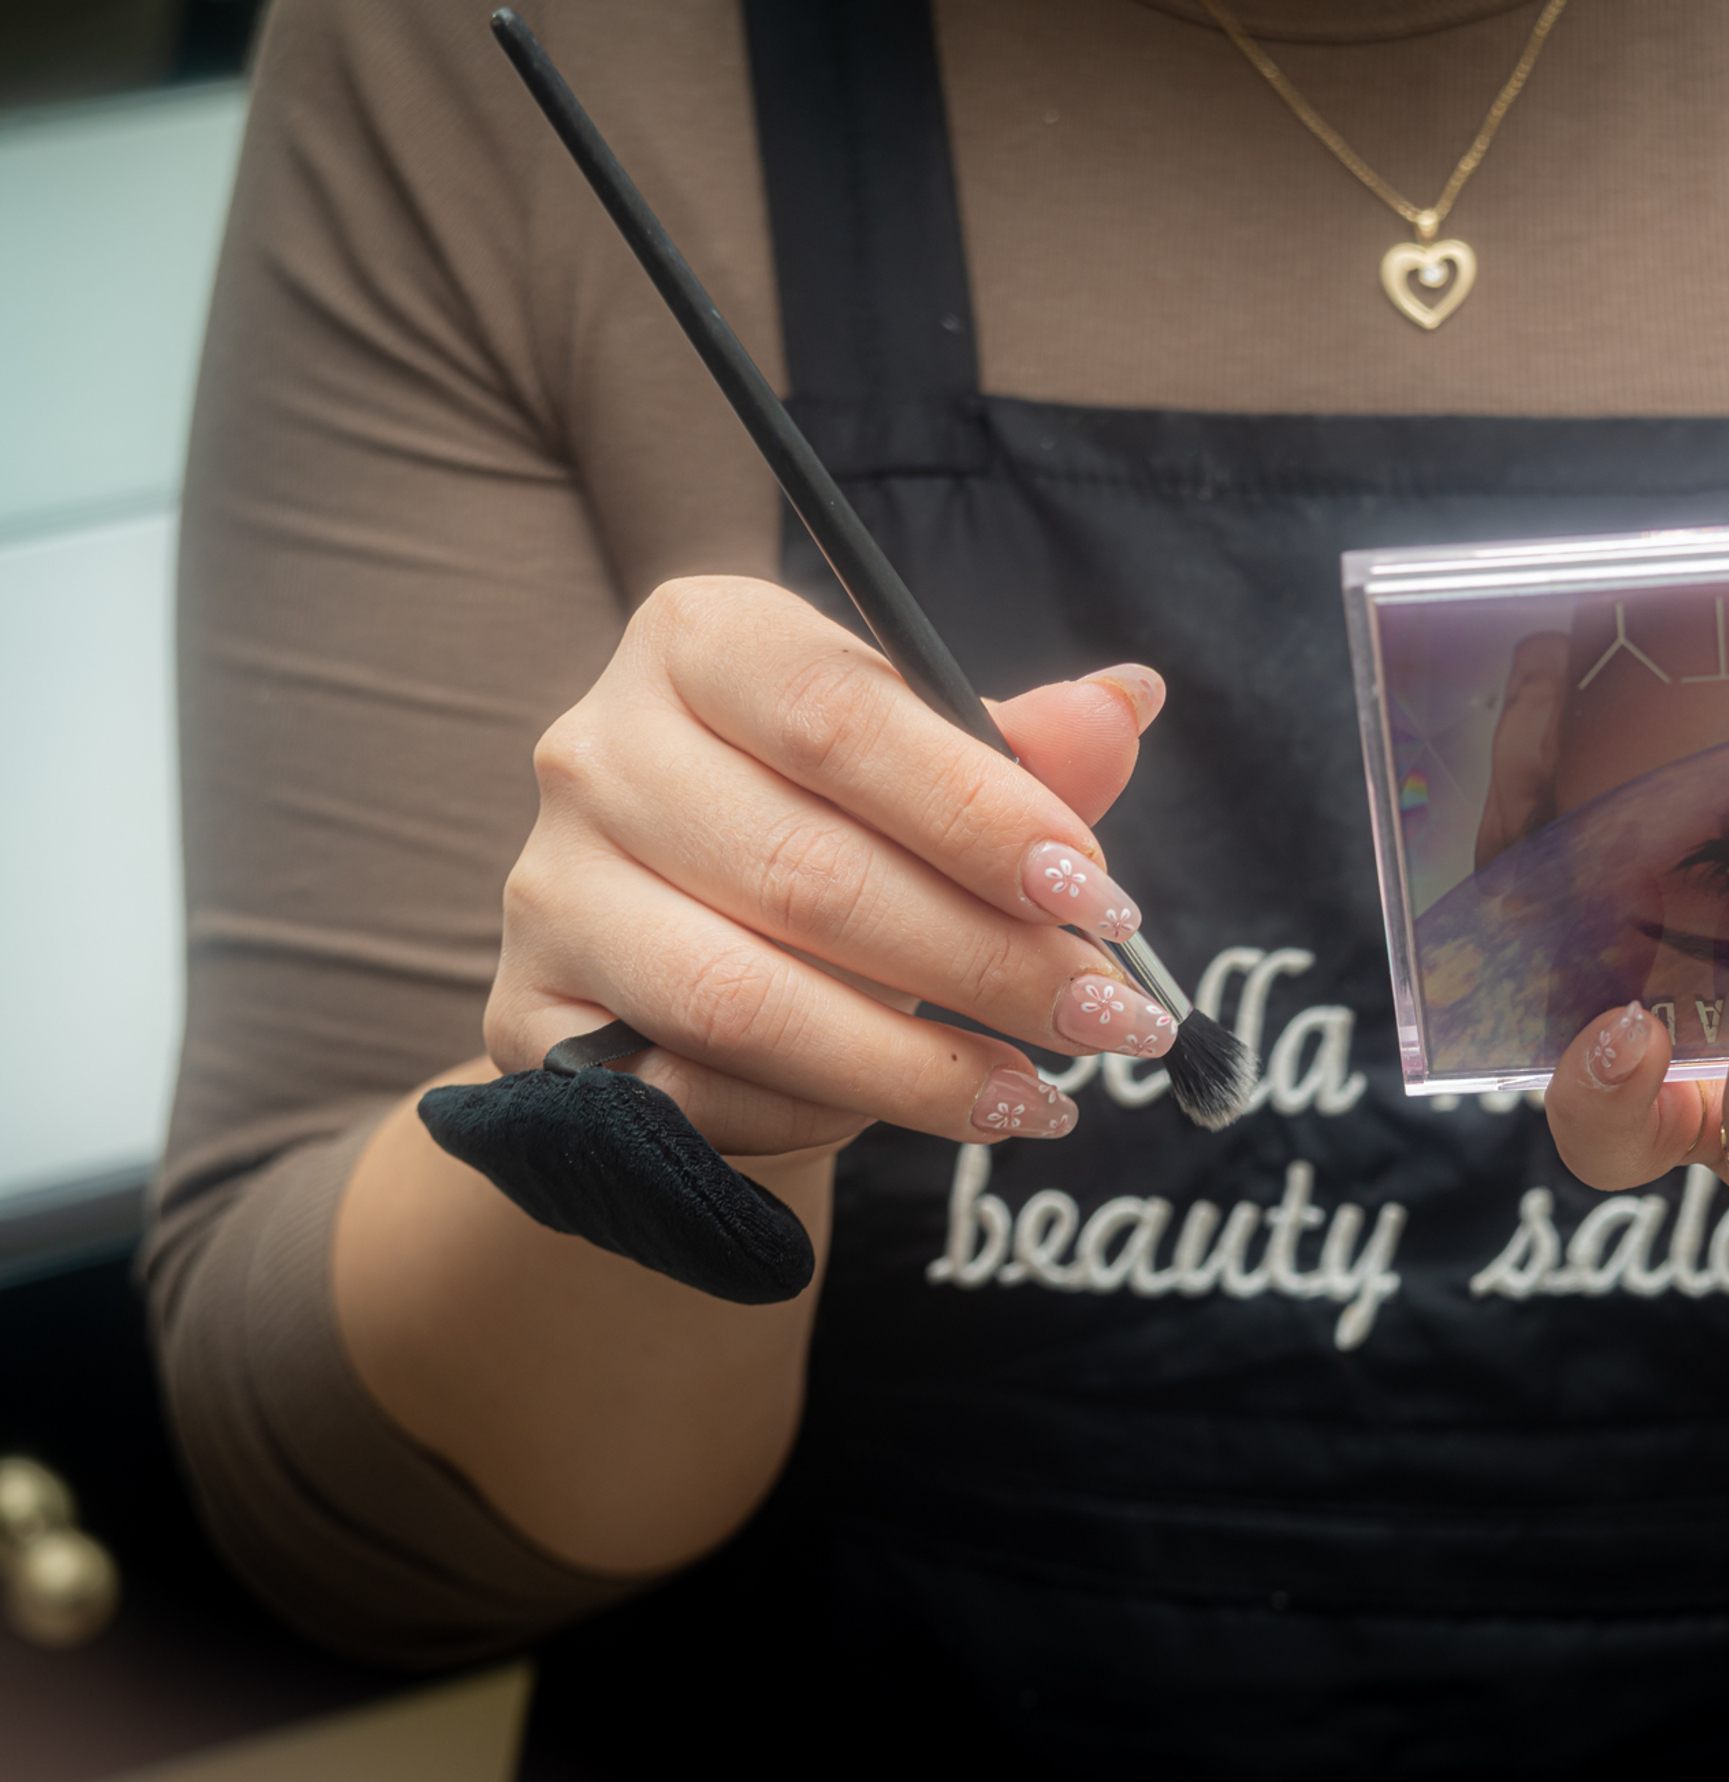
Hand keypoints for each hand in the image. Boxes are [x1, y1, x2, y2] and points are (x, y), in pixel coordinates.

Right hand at [487, 575, 1175, 1159]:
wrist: (691, 960)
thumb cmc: (835, 834)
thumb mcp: (930, 773)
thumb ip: (1022, 750)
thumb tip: (1126, 704)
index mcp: (701, 641)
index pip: (842, 717)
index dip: (982, 814)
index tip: (1100, 896)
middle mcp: (597, 749)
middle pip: (810, 871)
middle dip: (987, 961)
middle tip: (1110, 1018)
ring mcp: (549, 889)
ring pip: (747, 998)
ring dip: (918, 1065)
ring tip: (1040, 1093)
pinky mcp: (527, 1021)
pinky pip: (691, 1092)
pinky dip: (822, 1116)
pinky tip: (921, 1117)